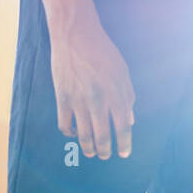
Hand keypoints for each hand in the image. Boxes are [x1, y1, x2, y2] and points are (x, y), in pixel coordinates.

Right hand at [50, 12, 135, 159]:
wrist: (75, 35)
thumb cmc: (102, 51)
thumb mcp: (122, 71)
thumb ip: (128, 96)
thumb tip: (130, 119)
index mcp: (116, 93)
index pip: (123, 127)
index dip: (124, 144)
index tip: (124, 154)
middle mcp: (98, 100)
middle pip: (102, 135)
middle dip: (105, 150)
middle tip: (105, 156)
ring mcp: (79, 100)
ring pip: (83, 134)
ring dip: (88, 147)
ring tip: (91, 152)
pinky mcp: (62, 97)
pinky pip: (65, 124)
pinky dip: (69, 133)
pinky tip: (73, 134)